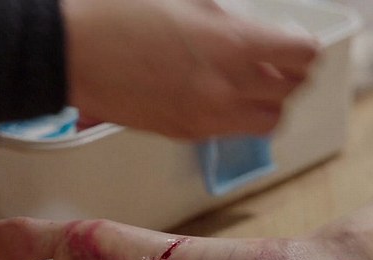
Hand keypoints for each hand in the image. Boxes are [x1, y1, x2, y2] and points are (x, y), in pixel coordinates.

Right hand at [62, 0, 318, 139]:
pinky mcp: (185, 133)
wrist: (68, 51)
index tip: (295, 39)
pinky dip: (238, 115)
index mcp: (234, 45)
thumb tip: (255, 28)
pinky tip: (220, 94)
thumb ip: (233, 18)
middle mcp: (228, 88)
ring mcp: (208, 117)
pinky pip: (232, 130)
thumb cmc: (117, 14)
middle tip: (280, 59)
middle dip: (291, 72)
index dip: (304, 45)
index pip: (303, 55)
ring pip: (269, 120)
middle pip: (292, 90)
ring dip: (270, 101)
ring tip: (254, 83)